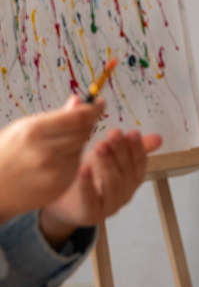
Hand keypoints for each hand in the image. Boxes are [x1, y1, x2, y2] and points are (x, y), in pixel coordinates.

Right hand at [0, 96, 104, 222]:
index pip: (78, 117)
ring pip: (81, 148)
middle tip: (84, 119)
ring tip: (59, 141)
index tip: (101, 103)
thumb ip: (54, 117)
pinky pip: (76, 165)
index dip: (94, 109)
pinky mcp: (60, 185)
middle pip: (83, 132)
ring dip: (78, 141)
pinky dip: (72, 158)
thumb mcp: (23, 128)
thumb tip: (78, 101)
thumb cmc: (6, 153)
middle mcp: (46, 152)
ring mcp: (54, 171)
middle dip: (87, 123)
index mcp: (34, 132)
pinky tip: (56, 159)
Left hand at [40, 129, 162, 239]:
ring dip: (108, 164)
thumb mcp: (108, 157)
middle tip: (114, 134)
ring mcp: (109, 206)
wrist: (64, 202)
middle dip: (121, 151)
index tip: (133, 132)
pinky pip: (91, 200)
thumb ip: (129, 147)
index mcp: (132, 179)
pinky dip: (88, 184)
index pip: (140, 162)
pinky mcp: (90, 215)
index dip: (138, 148)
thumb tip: (159, 138)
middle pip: (126, 170)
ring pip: (113, 184)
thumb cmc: (89, 177)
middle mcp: (125, 193)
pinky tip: (83, 169)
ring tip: (100, 147)